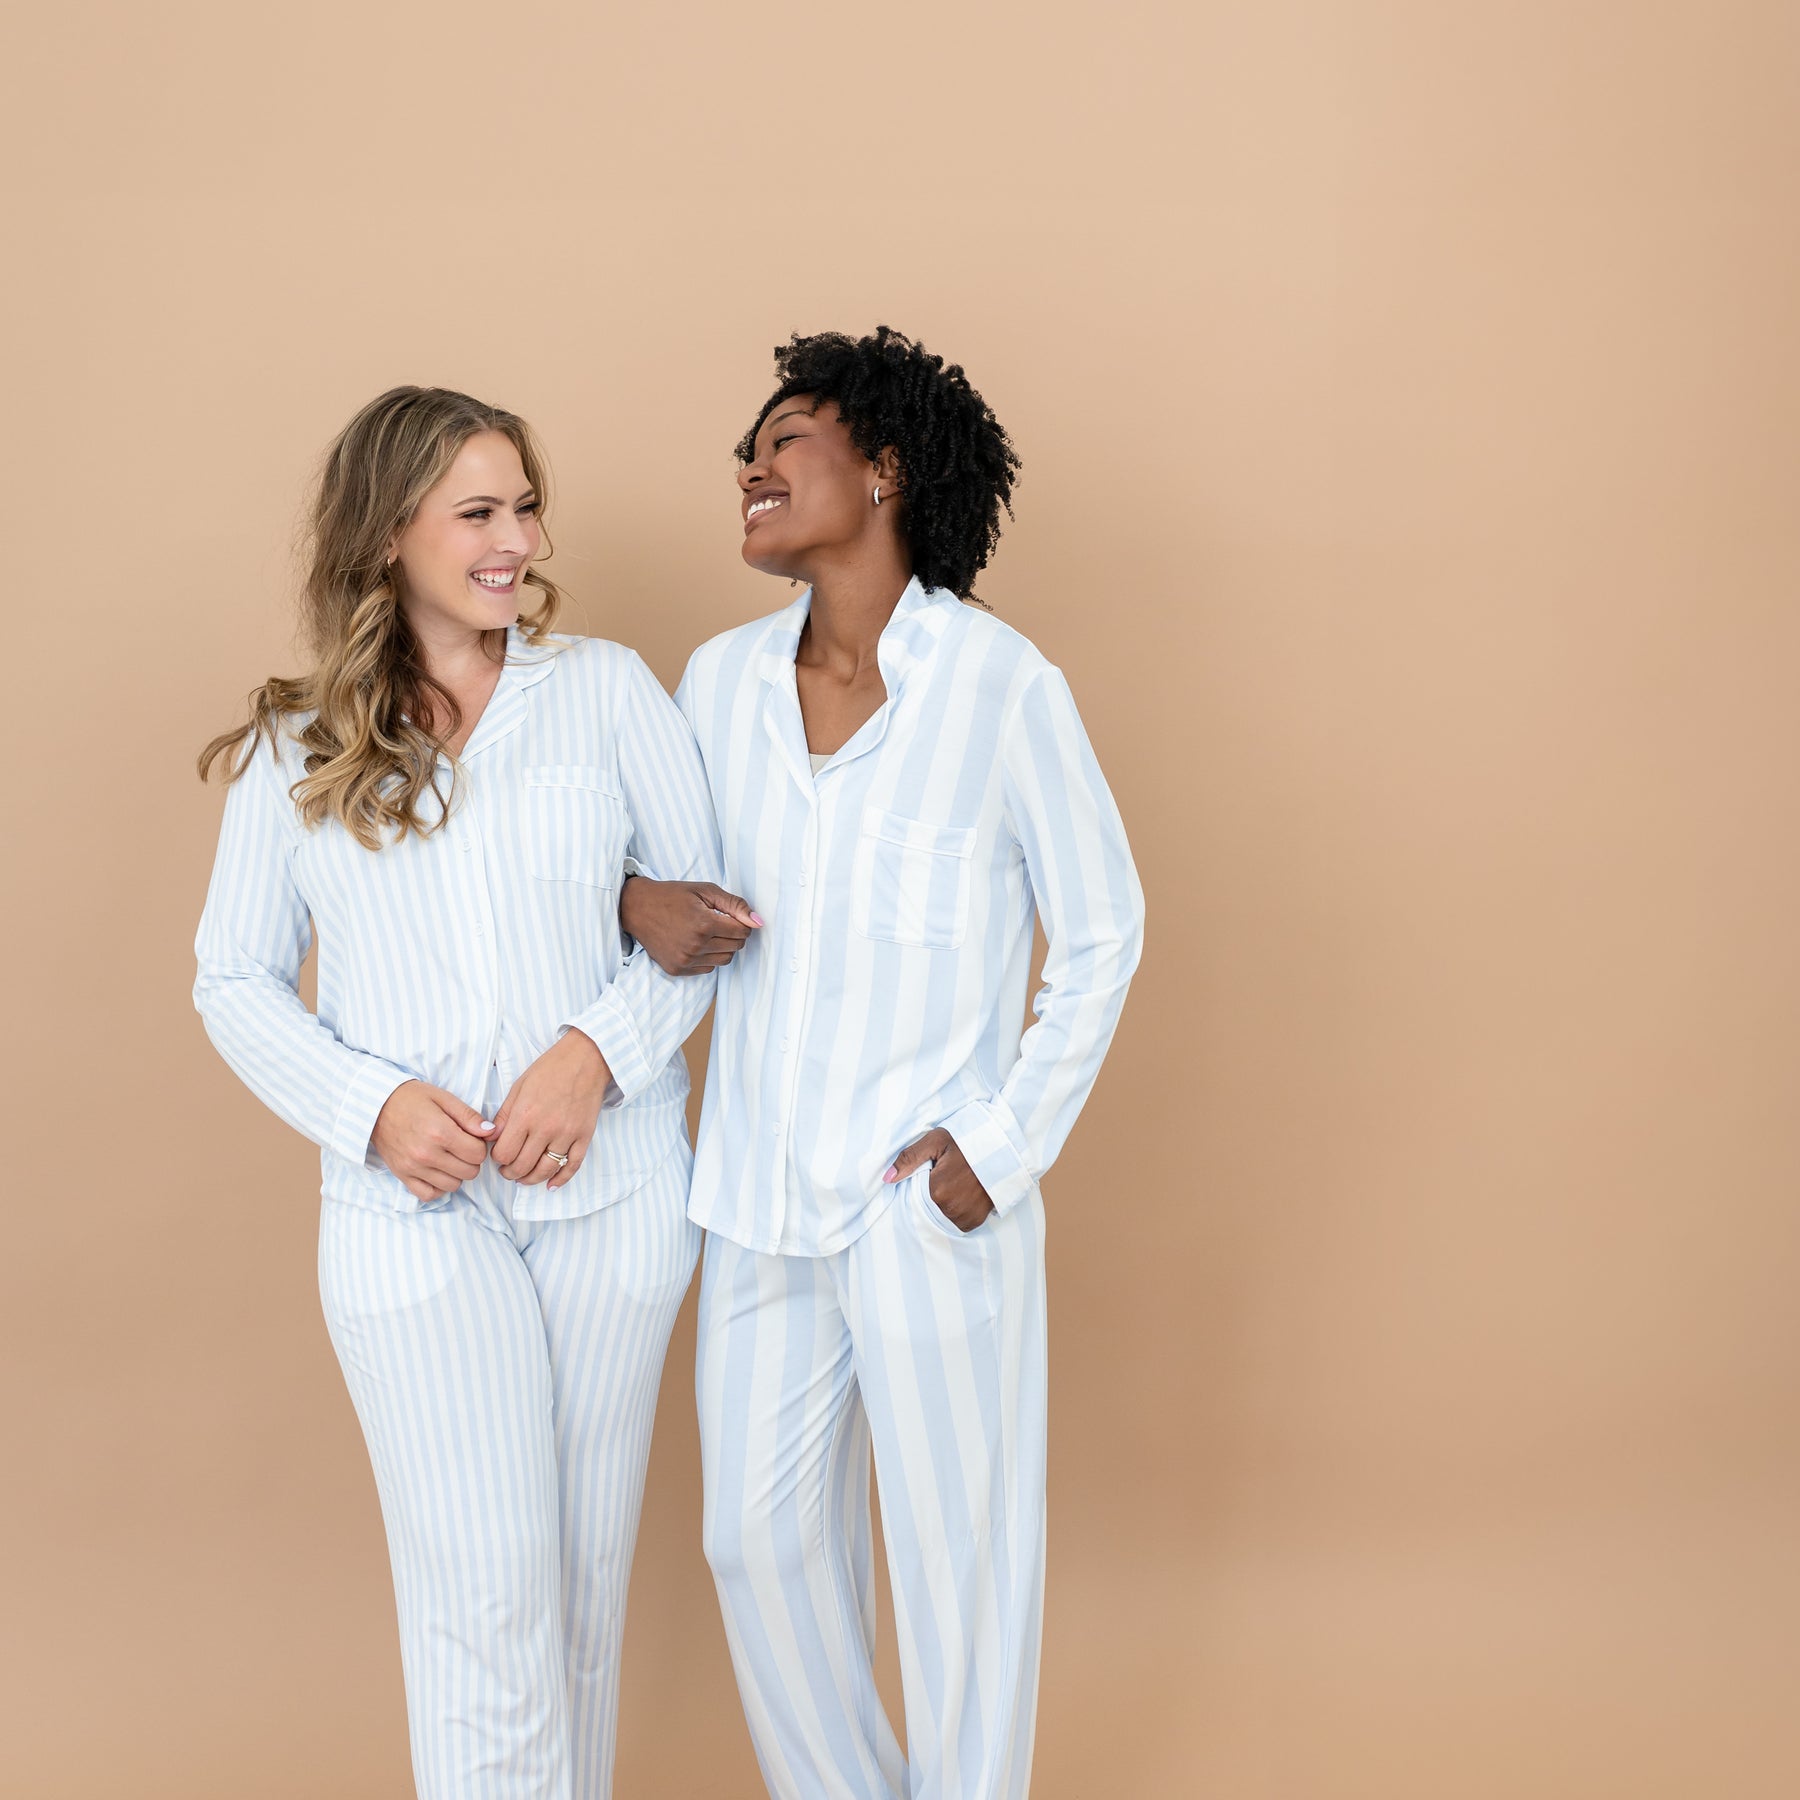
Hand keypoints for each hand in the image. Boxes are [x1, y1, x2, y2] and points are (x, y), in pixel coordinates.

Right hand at [370, 1081, 496, 1203]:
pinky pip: (429, 1194)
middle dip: (471, 1160)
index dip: (480, 1145)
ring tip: (448, 1157)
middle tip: (461, 1146)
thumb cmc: (411, 1098)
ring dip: (456, 1173)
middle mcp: (427, 1154)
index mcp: (440, 1132)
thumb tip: (491, 1132)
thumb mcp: (443, 1098)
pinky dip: (437, 1187)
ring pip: (453, 1185)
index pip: (478, 1153)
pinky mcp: (402, 1176)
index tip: (471, 1137)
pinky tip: (437, 1171)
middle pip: (469, 1172)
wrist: (375, 1106)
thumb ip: (469, 1116)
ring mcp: (413, 1168)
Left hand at [490, 1030, 609, 1187]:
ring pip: (545, 1170)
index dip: (496, 1158)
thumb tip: (492, 1138)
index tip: (498, 1155)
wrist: (586, 1059)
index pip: (504, 1153)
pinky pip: (572, 1165)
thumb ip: (504, 1115)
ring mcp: (567, 1134)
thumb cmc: (550, 1069)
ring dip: (530, 1179)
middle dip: (510, 1172)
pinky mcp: (584, 1136)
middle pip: (522, 1166)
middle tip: (507, 1171)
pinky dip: (561, 1179)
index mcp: (526, 1115)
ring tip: (523, 1178)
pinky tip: (551, 1185)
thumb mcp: (519, 1086)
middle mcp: (546, 1128)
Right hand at [620, 877, 760, 975]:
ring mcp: (685, 960)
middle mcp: (695, 946)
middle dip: (733, 934)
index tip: (731, 916)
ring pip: (724, 960)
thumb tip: (758, 922)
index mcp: (704, 924)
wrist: (637, 908)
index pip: (743, 932)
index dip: (742, 922)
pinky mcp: (677, 969)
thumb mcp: (705, 891)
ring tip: (707, 932)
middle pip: (736, 947)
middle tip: (719, 922)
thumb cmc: (673, 896)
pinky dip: (707, 957)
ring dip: (722, 947)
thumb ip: (734, 905)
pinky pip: (707, 969)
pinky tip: (695, 943)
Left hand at [882, 1128, 994, 1232]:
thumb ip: (909, 1158)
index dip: (917, 1186)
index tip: (927, 1175)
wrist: (1002, 1148)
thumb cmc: (967, 1142)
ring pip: (940, 1217)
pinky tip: (959, 1196)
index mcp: (937, 1191)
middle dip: (929, 1196)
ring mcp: (964, 1217)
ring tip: (951, 1186)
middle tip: (941, 1178)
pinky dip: (954, 1212)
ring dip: (941, 1206)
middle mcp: (951, 1209)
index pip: (913, 1197)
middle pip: (926, 1208)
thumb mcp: (936, 1141)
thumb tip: (887, 1178)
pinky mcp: (974, 1221)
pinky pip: (956, 1222)